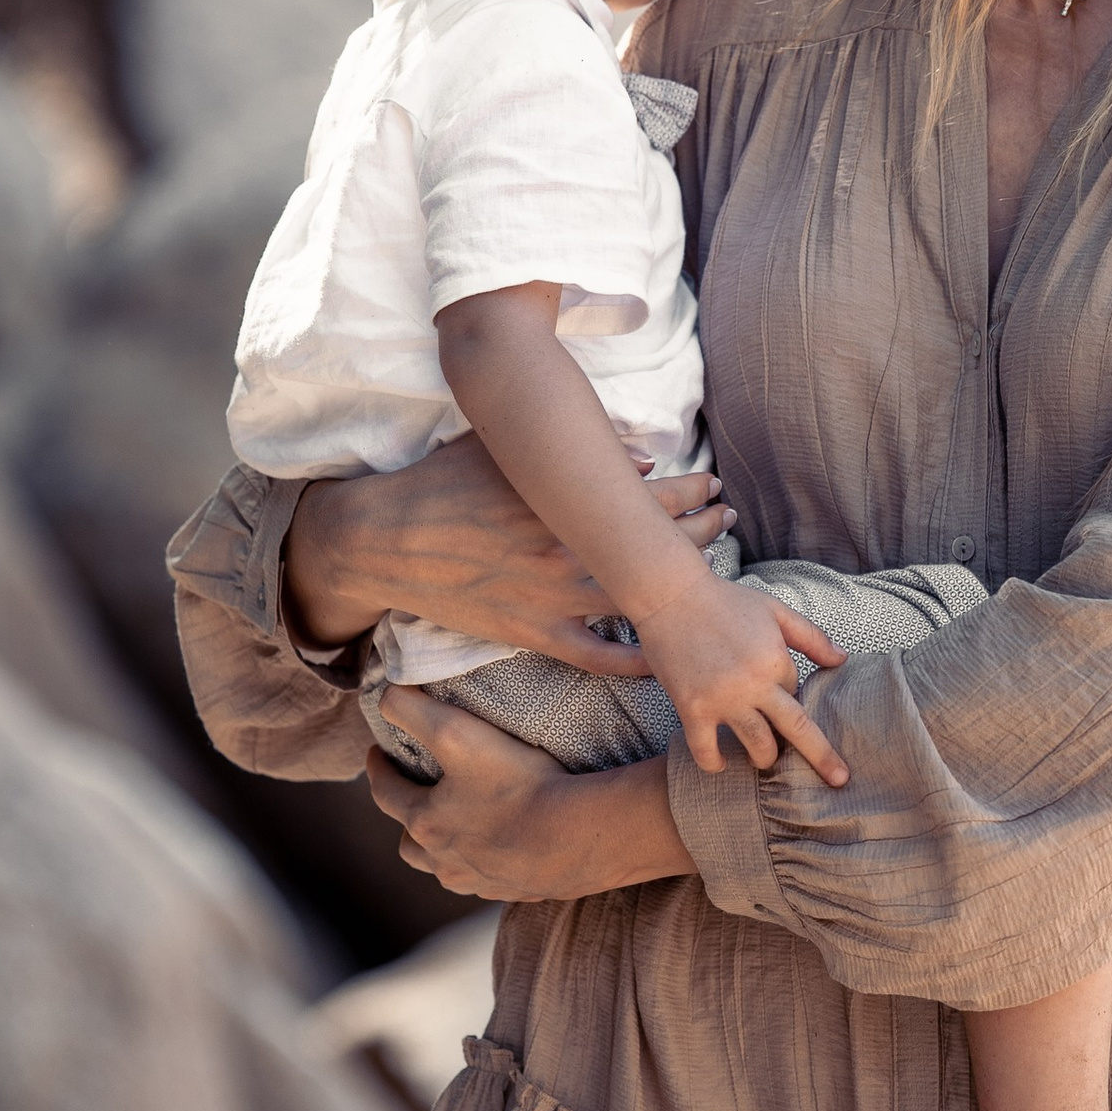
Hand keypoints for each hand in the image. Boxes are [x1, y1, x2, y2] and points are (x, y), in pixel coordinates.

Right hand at [284, 432, 734, 664]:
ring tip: (711, 582)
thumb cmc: (441, 483)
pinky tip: (668, 659)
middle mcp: (568, 551)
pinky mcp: (533, 634)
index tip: (715, 486)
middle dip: (701, 532)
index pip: (650, 498)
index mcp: (563, 502)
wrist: (385, 540)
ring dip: (681, 591)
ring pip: (639, 600)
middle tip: (725, 522)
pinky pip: (599, 657)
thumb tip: (643, 461)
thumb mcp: (500, 449)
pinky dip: (637, 661)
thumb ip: (568, 451)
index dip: (693, 493)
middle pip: (655, 547)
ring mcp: (553, 598)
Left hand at [370, 688, 694, 898]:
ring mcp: (482, 883)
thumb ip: (413, 710)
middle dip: (409, 821)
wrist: (580, 837)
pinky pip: (491, 881)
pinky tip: (508, 847)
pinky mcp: (519, 891)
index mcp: (426, 824)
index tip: (377, 753)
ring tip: (463, 828)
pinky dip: (489, 863)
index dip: (378, 769)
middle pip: (410, 847)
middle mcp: (446, 862)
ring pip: (448, 870)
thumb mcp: (458, 732)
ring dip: (447, 850)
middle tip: (420, 798)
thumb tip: (387, 694)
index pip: (385, 794)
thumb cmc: (519, 785)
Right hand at [636, 578, 847, 786]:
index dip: (789, 695)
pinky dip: (715, 763)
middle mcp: (753, 684)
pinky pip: (706, 751)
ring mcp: (722, 700)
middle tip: (837, 777)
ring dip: (765, 759)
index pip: (797, 692)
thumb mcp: (775, 611)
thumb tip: (843, 660)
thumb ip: (811, 636)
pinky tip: (721, 763)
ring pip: (757, 747)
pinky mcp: (692, 709)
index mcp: (776, 659)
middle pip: (797, 731)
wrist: (670, 596)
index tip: (778, 694)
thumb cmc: (724, 601)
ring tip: (763, 760)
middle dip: (822, 758)